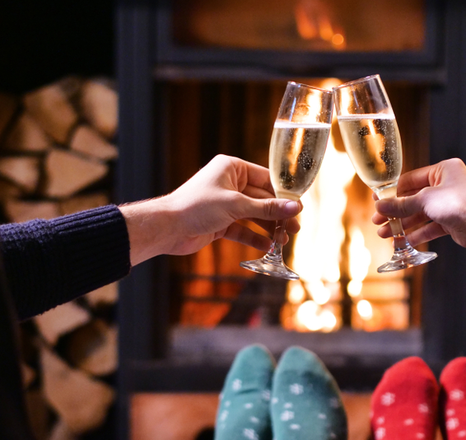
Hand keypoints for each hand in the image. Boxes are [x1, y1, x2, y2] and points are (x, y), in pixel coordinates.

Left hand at [120, 155, 301, 265]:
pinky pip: (242, 229)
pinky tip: (267, 246)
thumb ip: (267, 208)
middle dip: (277, 214)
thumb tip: (295, 207)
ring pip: (253, 215)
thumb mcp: (237, 205)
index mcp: (232, 168)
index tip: (298, 207)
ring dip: (268, 228)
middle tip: (294, 227)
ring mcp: (224, 204)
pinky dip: (254, 237)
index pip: (266, 178)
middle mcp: (229, 183)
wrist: (168, 228)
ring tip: (283, 240)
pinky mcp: (220, 222)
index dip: (283, 194)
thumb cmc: (197, 206)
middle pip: (262, 198)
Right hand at [372, 158, 465, 249]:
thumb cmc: (457, 203)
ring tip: (384, 235)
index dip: (392, 192)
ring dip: (402, 225)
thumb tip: (379, 207)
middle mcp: (446, 185)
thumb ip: (401, 204)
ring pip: (420, 214)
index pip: (410, 180)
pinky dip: (416, 234)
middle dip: (395, 212)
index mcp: (442, 170)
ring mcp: (448, 203)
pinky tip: (401, 242)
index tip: (377, 202)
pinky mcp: (451, 220)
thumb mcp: (424, 200)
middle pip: (413, 198)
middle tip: (378, 221)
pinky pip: (429, 226)